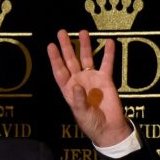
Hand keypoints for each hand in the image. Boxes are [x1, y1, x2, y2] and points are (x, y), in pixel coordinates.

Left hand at [47, 29, 131, 146]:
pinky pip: (107, 64)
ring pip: (86, 58)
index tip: (51, 46)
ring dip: (84, 45)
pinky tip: (109, 41)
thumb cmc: (91, 123)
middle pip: (70, 60)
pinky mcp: (105, 79)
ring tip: (82, 32)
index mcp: (68, 89)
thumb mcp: (82, 113)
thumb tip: (76, 86)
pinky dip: (108, 53)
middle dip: (66, 46)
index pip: (59, 71)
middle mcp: (78, 81)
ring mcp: (91, 79)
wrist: (108, 128)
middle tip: (61, 32)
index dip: (55, 59)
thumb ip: (78, 99)